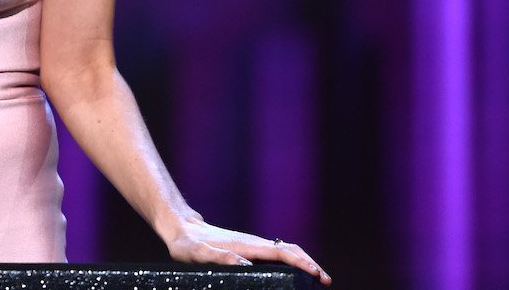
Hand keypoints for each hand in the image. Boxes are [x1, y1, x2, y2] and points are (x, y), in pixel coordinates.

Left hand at [163, 216, 331, 284]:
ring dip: (303, 262)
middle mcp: (252, 243)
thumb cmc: (187, 244)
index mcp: (245, 246)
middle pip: (289, 250)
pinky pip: (276, 253)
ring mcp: (251, 244)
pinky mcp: (248, 247)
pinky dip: (292, 260)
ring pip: (285, 250)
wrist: (182, 227)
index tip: (317, 273)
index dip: (300, 263)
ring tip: (318, 279)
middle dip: (309, 263)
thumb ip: (217, 258)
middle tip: (326, 281)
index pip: (280, 252)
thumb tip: (243, 264)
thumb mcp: (196, 254)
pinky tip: (295, 271)